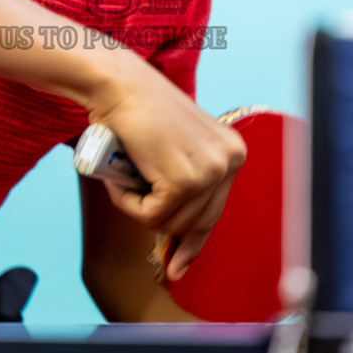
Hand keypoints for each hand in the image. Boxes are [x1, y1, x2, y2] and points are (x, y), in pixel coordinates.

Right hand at [83, 52, 246, 282]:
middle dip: (163, 226)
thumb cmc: (137, 110)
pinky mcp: (185, 180)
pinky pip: (151, 216)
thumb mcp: (177, 147)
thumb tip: (180, 237)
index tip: (177, 267)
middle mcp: (230, 162)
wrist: (119, 84)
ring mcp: (210, 171)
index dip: (193, 244)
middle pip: (195, 223)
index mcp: (233, 153)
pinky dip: (128, 203)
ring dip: (139, 207)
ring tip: (124, 174)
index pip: (215, 212)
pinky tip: (121, 177)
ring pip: (170, 223)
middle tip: (131, 202)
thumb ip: (187, 180)